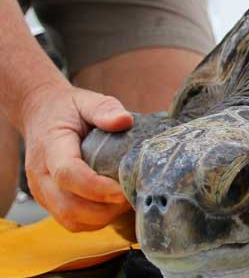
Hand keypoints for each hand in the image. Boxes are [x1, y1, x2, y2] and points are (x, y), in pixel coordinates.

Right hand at [21, 83, 133, 230]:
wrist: (41, 114)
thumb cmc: (68, 109)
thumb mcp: (87, 101)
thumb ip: (105, 109)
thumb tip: (124, 120)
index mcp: (50, 147)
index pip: (68, 174)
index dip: (97, 187)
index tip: (124, 189)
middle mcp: (41, 175)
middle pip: (69, 206)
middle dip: (105, 208)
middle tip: (132, 196)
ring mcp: (43, 192)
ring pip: (70, 220)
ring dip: (102, 217)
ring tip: (125, 201)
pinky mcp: (50, 202)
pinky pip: (71, 222)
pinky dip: (94, 221)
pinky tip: (112, 206)